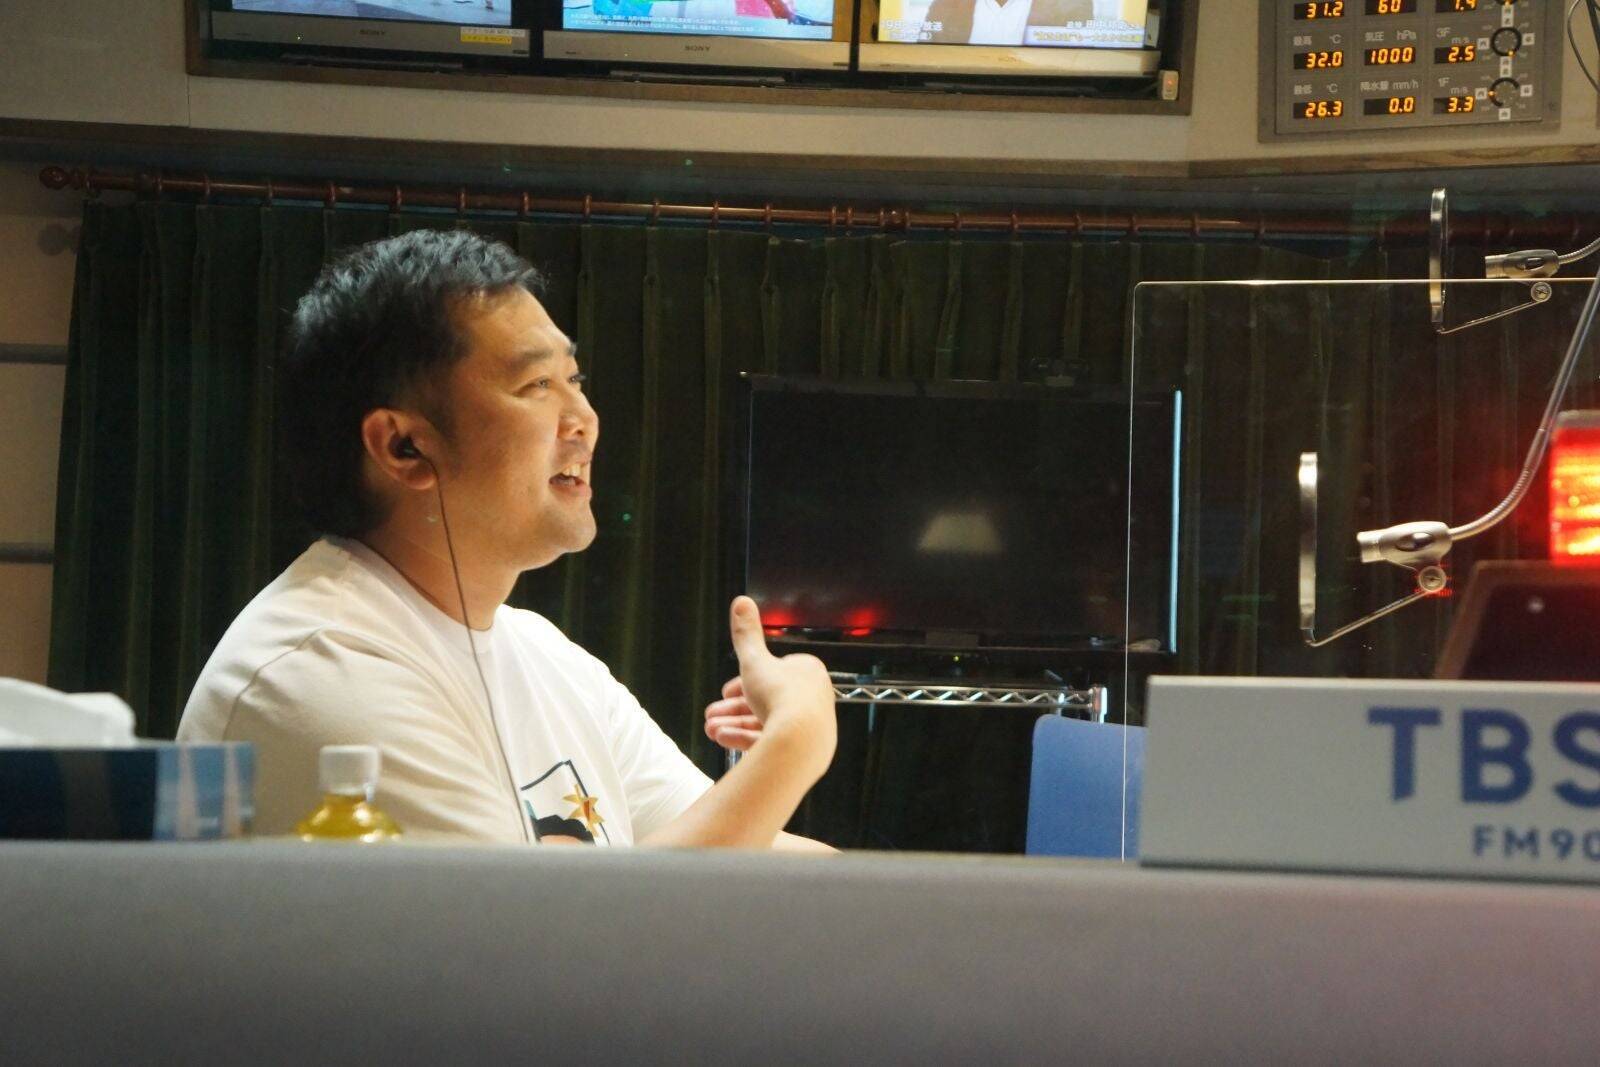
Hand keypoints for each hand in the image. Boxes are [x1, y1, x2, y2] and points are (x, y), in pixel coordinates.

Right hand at [704, 597, 835, 774]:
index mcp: (807, 672)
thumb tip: (741, 602)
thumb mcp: (755, 660)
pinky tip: (723, 739)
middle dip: (733, 708)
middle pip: (765, 700)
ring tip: (710, 729)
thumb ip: (746, 635)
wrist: (799, 741)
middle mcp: (813, 699)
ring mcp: (809, 727)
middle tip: (711, 713)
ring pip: (765, 723)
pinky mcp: (804, 751)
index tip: (725, 690)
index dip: (744, 680)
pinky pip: (771, 742)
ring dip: (733, 724)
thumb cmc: (782, 697)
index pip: (773, 673)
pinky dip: (745, 740)